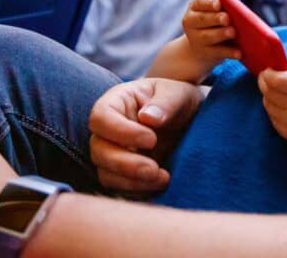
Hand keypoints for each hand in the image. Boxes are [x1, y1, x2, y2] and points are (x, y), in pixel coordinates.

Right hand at [88, 78, 203, 193]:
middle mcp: (107, 131)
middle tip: (154, 169)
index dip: (121, 132)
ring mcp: (112, 154)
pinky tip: (160, 186)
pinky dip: (138, 191)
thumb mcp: (177, 94)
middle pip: (99, 151)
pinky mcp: (122, 174)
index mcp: (115, 103)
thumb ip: (165, 103)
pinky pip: (120, 188)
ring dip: (132, 181)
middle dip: (125, 164)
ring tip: (163, 179)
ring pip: (106, 174)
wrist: (188, 119)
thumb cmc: (178, 99)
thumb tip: (147, 118)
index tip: (151, 140)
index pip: (101, 118)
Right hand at [182, 0, 242, 67]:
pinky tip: (239, 53)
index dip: (209, 3)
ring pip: (207, 36)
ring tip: (232, 32)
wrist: (203, 47)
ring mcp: (195, 39)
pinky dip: (228, 52)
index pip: (200, 2)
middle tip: (227, 18)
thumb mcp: (220, 8)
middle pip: (202, 19)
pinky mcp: (205, 53)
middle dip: (215, 18)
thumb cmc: (215, 20)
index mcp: (195, 7)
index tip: (218, 4)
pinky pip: (217, 52)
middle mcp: (191, 22)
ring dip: (220, 34)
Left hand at [258, 45, 286, 147]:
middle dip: (264, 81)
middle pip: (269, 91)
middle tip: (266, 76)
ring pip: (268, 104)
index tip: (269, 68)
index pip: (278, 80)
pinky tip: (278, 103)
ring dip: (267, 94)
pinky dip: (271, 108)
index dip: (268, 73)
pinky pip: (271, 117)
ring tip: (273, 89)